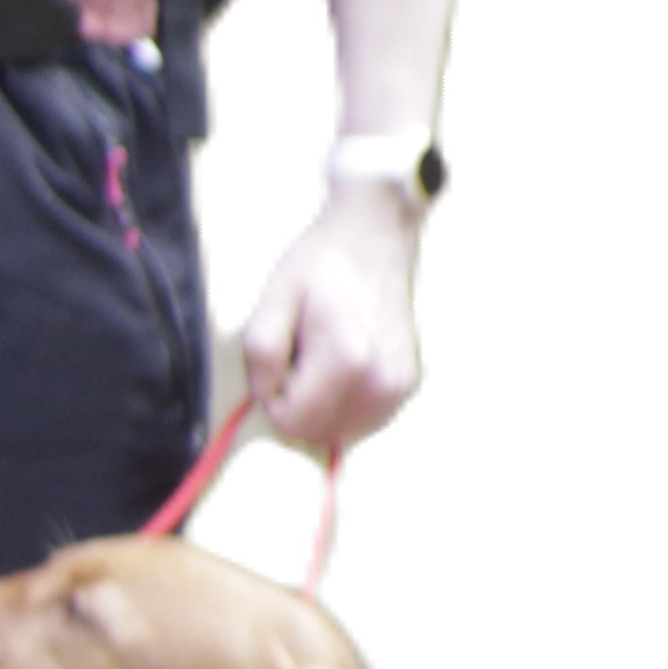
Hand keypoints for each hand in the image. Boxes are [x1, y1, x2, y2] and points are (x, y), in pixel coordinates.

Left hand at [240, 183, 424, 451]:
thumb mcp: (274, 300)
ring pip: (338, 431)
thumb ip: (261, 354)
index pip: (290, 422)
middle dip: (296, 403)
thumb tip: (266, 396)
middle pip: (315, 433)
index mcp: (347, 362)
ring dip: (320, 405)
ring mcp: (398, 386)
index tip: (282, 360)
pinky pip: (360, 421)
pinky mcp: (407, 385)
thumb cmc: (321, 264)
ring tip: (324, 358)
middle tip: (302, 356)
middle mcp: (380, 381)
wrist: (376, 235)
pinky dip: (342, 404)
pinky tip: (343, 366)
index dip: (273, 396)